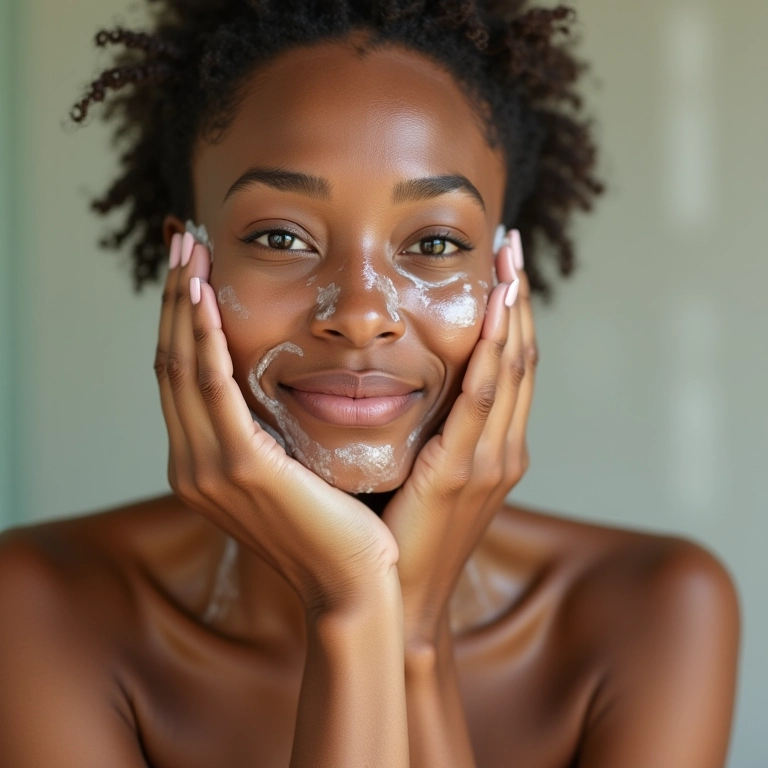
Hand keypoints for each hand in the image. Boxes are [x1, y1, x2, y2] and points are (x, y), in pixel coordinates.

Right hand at [154, 234, 398, 612]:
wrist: (353, 583)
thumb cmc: (333, 526)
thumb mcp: (288, 470)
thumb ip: (266, 432)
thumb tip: (272, 387)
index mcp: (203, 465)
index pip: (180, 377)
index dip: (182, 320)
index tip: (192, 271)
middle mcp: (193, 465)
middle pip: (169, 363)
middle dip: (176, 300)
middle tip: (182, 244)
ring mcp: (209, 468)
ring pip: (182, 367)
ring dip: (185, 306)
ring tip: (189, 253)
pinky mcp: (241, 467)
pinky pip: (212, 388)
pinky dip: (205, 340)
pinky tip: (207, 299)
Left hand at [382, 232, 536, 641]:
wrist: (399, 600)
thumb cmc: (403, 535)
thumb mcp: (422, 471)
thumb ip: (427, 428)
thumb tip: (399, 380)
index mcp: (495, 447)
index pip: (510, 368)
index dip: (511, 315)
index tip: (503, 268)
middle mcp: (504, 448)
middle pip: (520, 358)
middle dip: (518, 299)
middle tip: (512, 244)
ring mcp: (492, 460)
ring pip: (510, 370)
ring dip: (511, 311)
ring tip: (509, 259)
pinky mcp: (464, 471)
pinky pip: (482, 399)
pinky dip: (492, 352)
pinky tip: (494, 311)